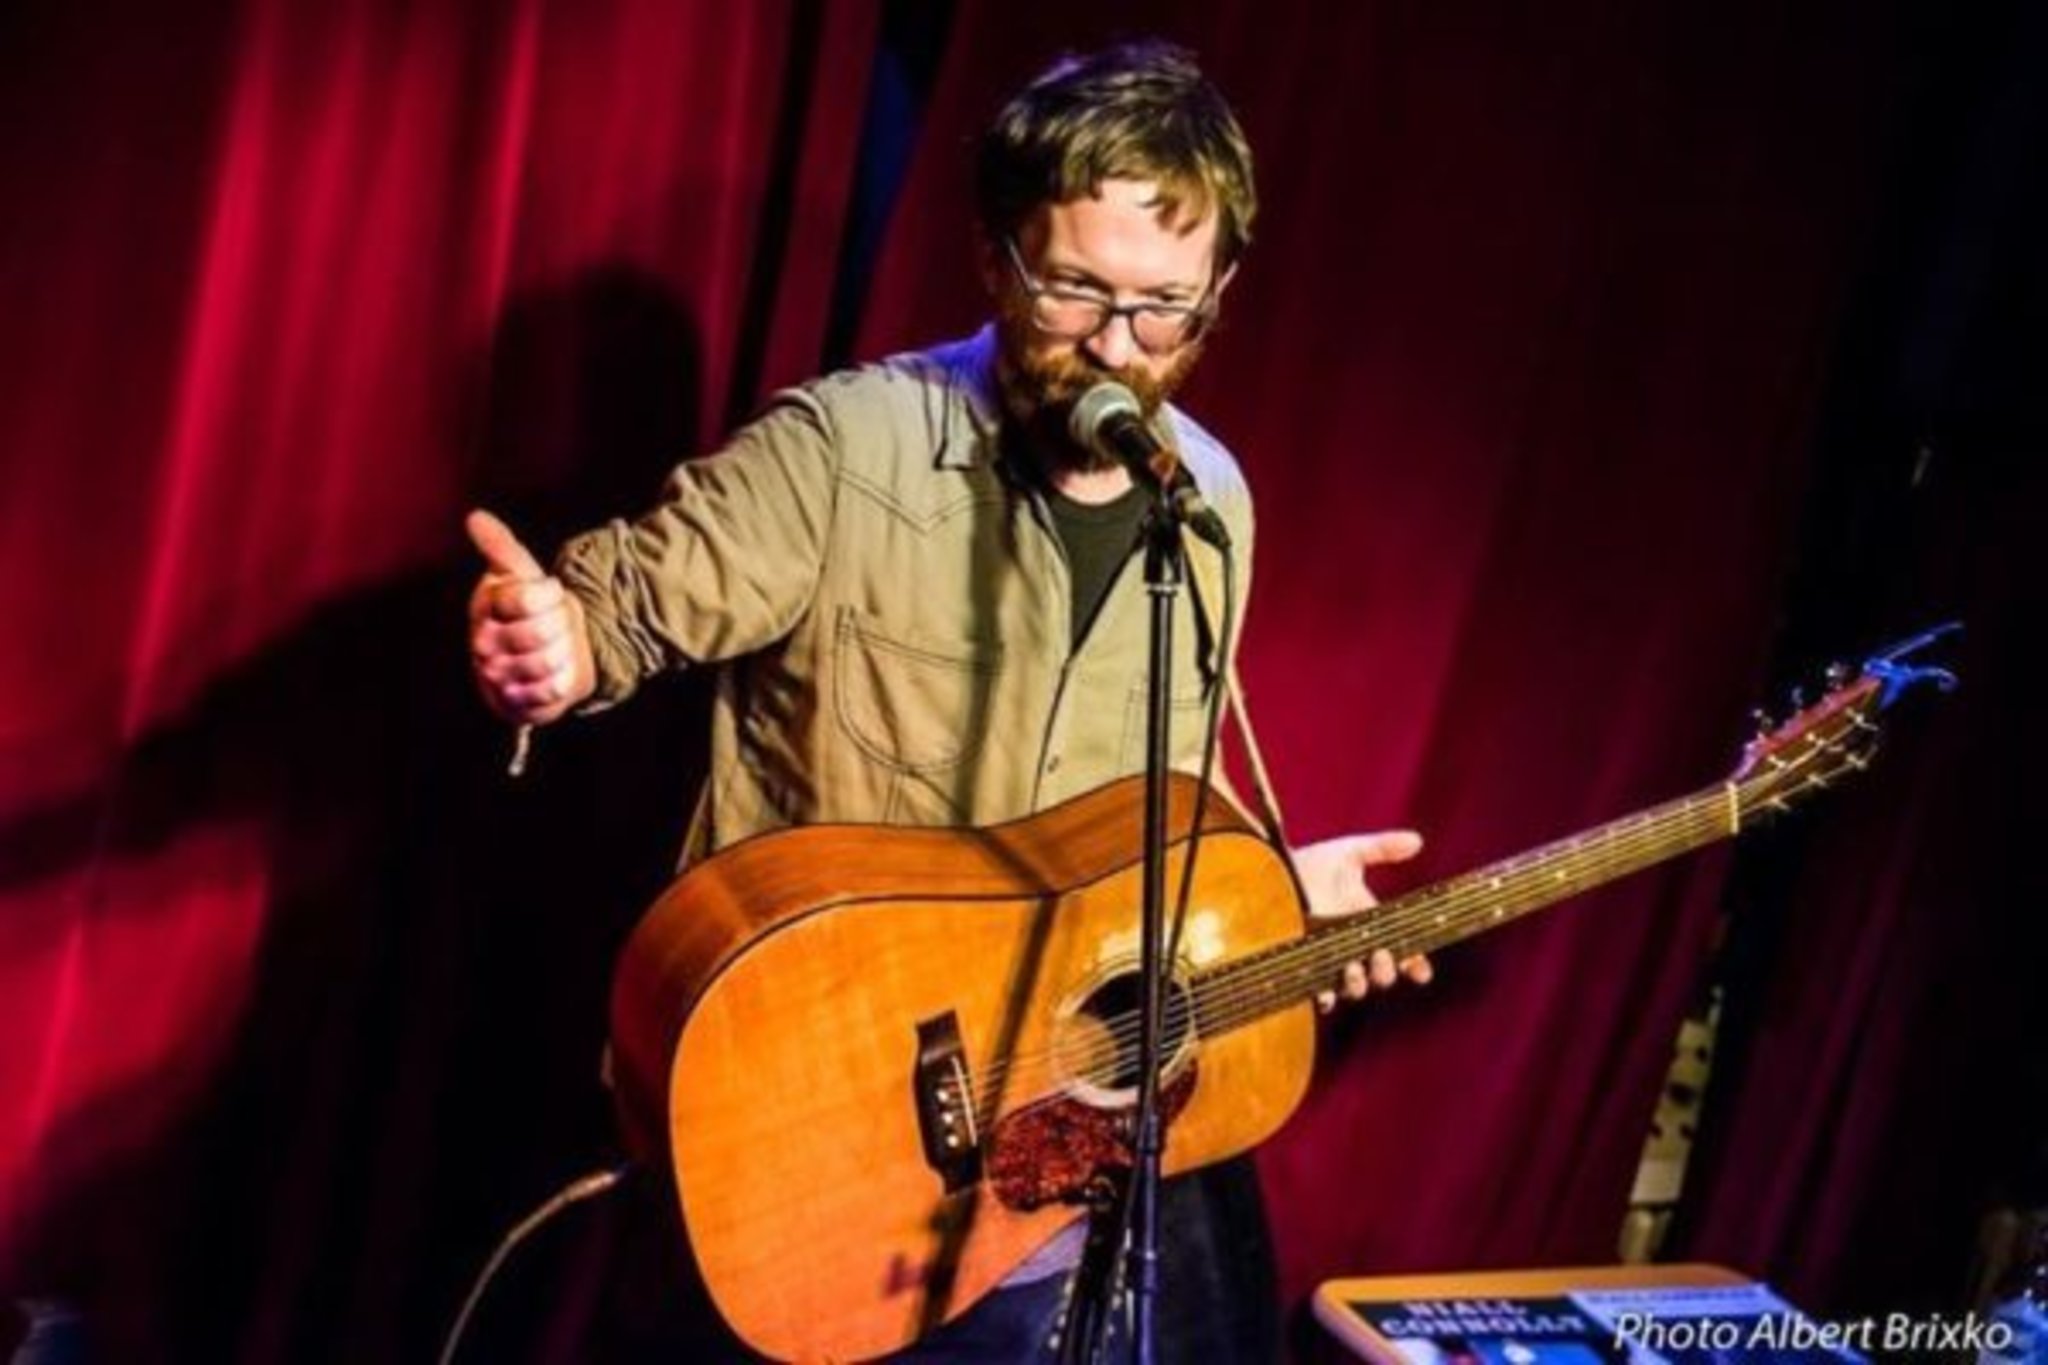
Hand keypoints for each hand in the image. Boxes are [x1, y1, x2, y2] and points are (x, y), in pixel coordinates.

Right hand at [466, 509, 594, 724]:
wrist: (548, 653)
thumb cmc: (533, 610)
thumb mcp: (522, 575)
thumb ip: (500, 547)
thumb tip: (474, 517)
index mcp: (485, 607)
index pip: (524, 599)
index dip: (550, 595)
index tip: (552, 593)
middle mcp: (483, 643)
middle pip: (538, 633)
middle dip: (562, 626)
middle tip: (559, 625)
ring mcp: (496, 676)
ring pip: (545, 664)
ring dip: (565, 653)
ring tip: (560, 648)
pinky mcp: (513, 704)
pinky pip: (548, 692)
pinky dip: (563, 682)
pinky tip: (560, 673)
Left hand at [1290, 831, 1433, 1013]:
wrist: (1269, 872)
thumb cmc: (1310, 865)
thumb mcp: (1348, 853)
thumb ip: (1381, 848)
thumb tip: (1417, 840)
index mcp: (1370, 925)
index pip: (1403, 952)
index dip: (1416, 965)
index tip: (1423, 972)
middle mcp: (1354, 947)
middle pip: (1381, 974)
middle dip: (1387, 972)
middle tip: (1382, 958)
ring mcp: (1330, 959)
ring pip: (1355, 988)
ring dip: (1359, 984)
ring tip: (1353, 967)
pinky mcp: (1305, 966)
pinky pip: (1319, 993)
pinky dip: (1326, 998)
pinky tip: (1326, 995)